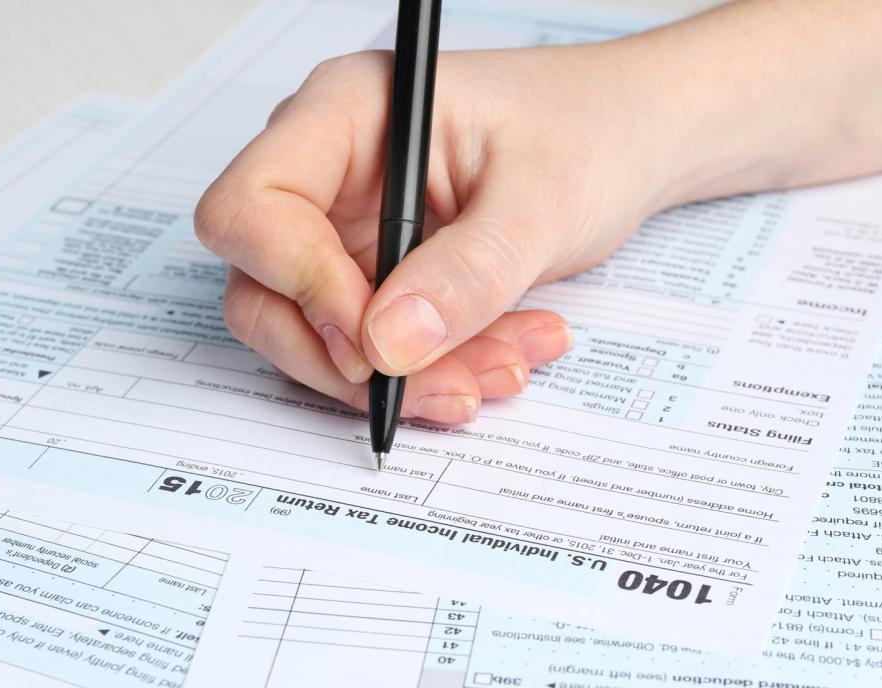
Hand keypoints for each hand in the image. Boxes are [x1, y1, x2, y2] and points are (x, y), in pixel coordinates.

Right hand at [196, 46, 670, 422]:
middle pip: (264, 289)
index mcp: (346, 113)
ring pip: (317, 336)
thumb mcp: (543, 200)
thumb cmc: (590, 128)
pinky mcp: (373, 275)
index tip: (373, 340)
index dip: (297, 283)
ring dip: (405, 376)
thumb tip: (387, 346)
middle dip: (351, 358)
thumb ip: (468, 272)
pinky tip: (501, 353)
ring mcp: (346, 228)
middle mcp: (328, 172)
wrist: (630, 142)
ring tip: (506, 363)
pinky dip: (430, 371)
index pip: (251, 207)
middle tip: (447, 381)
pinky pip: (370, 348)